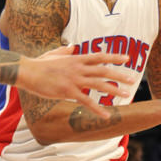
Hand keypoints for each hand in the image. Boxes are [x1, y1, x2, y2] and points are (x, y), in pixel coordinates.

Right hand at [16, 45, 132, 112]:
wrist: (27, 72)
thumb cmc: (39, 64)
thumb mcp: (53, 54)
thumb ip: (65, 51)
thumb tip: (73, 46)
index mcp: (76, 58)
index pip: (99, 56)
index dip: (114, 57)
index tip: (127, 59)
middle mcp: (78, 68)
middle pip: (103, 71)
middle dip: (119, 75)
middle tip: (132, 79)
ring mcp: (74, 80)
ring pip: (98, 84)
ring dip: (114, 90)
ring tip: (127, 94)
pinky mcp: (67, 92)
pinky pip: (86, 101)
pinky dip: (97, 109)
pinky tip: (106, 115)